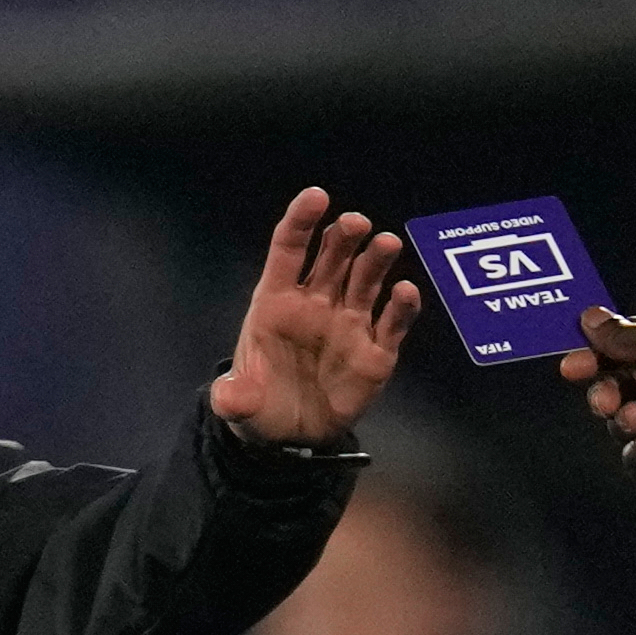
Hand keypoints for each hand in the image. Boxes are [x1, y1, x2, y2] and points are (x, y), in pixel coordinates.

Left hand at [209, 187, 420, 444]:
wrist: (290, 437)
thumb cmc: (261, 403)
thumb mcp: (239, 404)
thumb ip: (235, 397)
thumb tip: (229, 398)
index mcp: (277, 301)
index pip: (289, 249)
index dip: (301, 222)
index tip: (317, 197)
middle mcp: (316, 304)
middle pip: (333, 258)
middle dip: (344, 237)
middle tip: (356, 224)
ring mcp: (348, 325)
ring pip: (365, 280)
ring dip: (376, 259)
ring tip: (386, 243)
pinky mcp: (375, 351)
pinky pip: (392, 323)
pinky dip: (401, 307)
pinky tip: (406, 293)